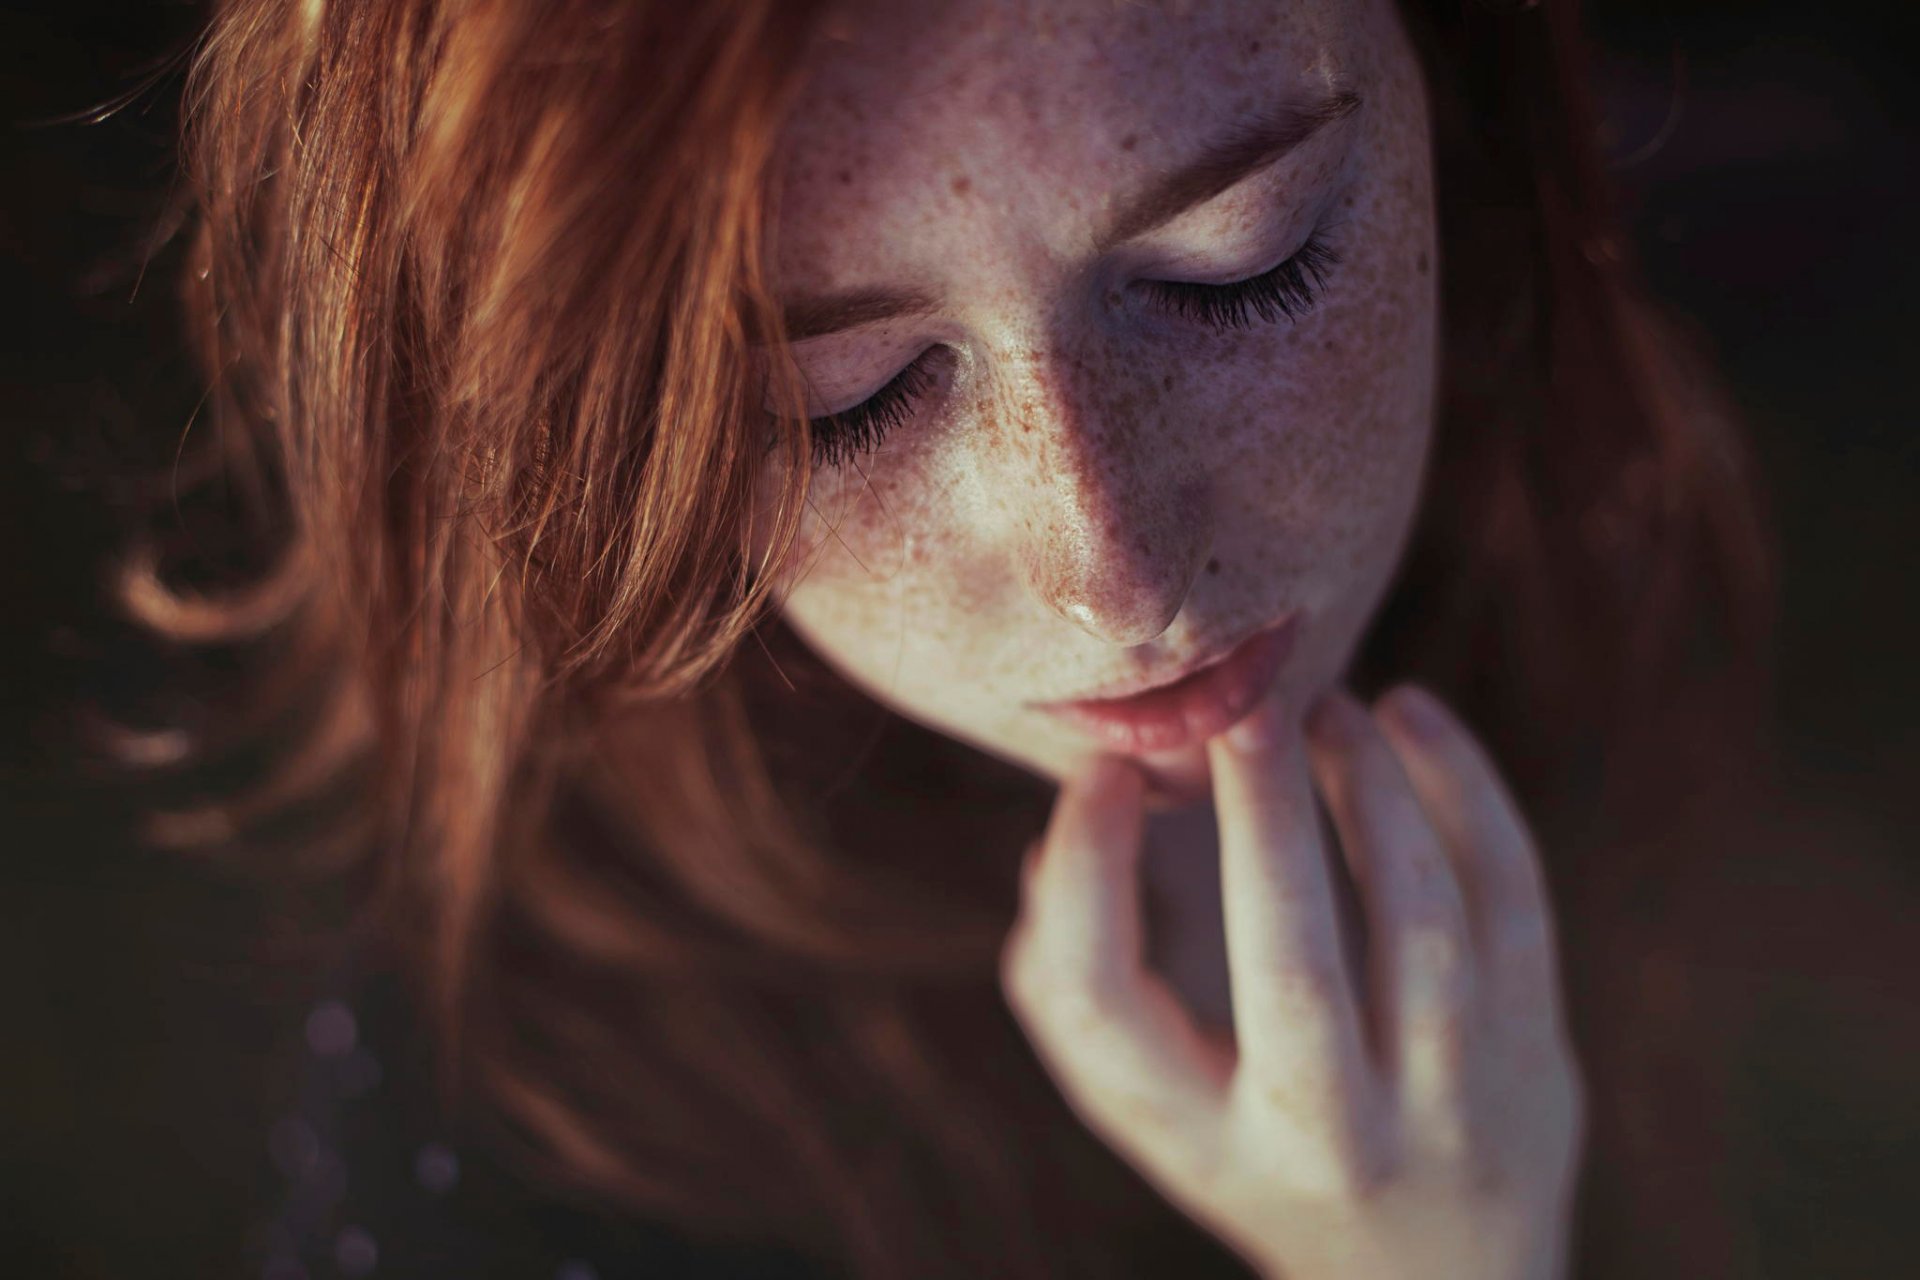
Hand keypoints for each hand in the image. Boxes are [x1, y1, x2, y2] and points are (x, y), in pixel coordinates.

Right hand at [999, 683, 1585, 1279]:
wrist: (1437, 1276)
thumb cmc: (1257, 1145)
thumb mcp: (1158, 1098)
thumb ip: (1089, 977)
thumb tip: (1063, 823)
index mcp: (1197, 1140)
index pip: (1108, 1012)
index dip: (1089, 876)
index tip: (1101, 770)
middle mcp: (1323, 1139)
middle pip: (1289, 971)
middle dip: (1262, 818)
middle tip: (1235, 706)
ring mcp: (1446, 1106)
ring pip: (1422, 927)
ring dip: (1372, 789)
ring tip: (1330, 702)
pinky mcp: (1536, 1058)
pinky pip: (1514, 901)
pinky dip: (1467, 791)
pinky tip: (1413, 717)